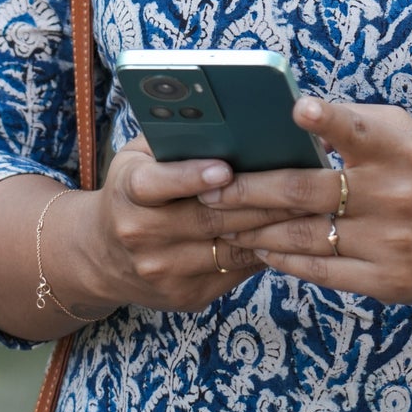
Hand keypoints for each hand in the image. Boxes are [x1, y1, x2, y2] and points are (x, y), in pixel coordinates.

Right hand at [79, 136, 319, 312]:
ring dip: (272, 227)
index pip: (156, 184)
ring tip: (310, 204)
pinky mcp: (187, 297)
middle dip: (258, 199)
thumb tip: (224, 115)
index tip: (225, 167)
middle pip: (208, 219)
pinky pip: (236, 271)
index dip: (191, 176)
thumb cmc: (133, 190)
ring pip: (230, 247)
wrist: (101, 257)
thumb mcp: (138, 158)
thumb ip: (172, 138)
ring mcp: (164, 272)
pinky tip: (292, 232)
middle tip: (301, 179)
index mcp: (127, 193)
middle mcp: (142, 236)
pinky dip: (266, 250)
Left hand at [209, 97, 411, 310]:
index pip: (355, 129)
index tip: (296, 110)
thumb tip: (285, 120)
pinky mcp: (384, 281)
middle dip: (249, 190)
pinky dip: (284, 260)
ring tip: (220, 222)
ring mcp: (388, 241)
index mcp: (398, 148)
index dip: (326, 119)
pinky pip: (320, 271)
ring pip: (304, 236)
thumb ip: (353, 125)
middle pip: (306, 191)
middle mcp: (393, 193)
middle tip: (208, 188)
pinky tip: (259, 250)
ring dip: (255, 230)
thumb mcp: (404, 135)